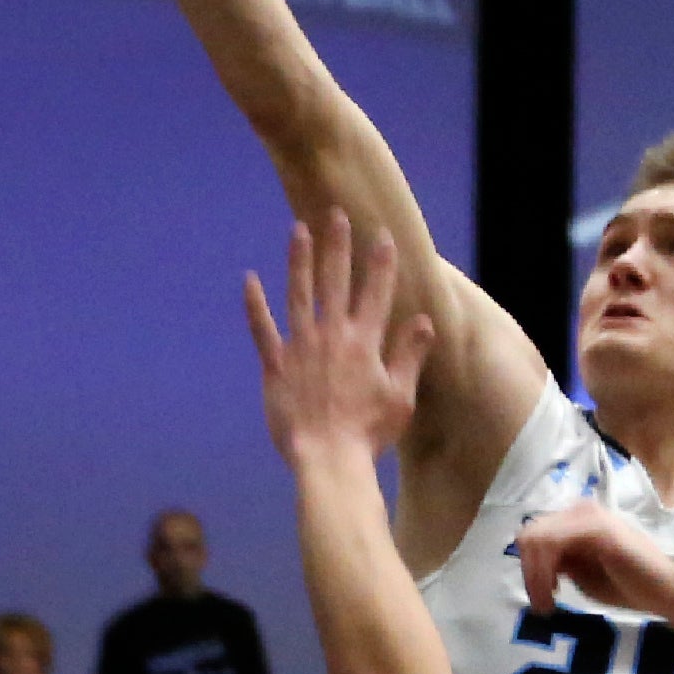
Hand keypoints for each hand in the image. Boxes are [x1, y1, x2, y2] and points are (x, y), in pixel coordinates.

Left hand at [245, 212, 433, 478]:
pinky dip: (255, 304)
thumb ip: (410, 355)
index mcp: (365, 342)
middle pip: (335, 281)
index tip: (381, 234)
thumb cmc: (369, 434)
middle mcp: (332, 335)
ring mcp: (301, 347)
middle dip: (337, 246)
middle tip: (335, 214)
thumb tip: (423, 321)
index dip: (379, 261)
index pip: (376, 292)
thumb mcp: (401, 397)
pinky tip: (250, 279)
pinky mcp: (276, 365)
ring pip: (299, 293)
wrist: (328, 459)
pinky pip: (262, 328)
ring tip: (298, 230)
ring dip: (298, 260)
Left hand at [517, 504, 673, 620]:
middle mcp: (581, 510)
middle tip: (542, 604)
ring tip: (547, 604)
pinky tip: (555, 592)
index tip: (543, 596)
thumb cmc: (630, 585)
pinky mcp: (596, 528)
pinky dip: (545, 571)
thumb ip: (561, 562)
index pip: (536, 534)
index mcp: (578, 520)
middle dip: (529, 572)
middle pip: (530, 534)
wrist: (666, 591)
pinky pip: (552, 544)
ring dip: (535, 575)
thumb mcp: (582, 574)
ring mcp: (588, 515)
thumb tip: (535, 563)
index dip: (530, 567)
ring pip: (537, 538)